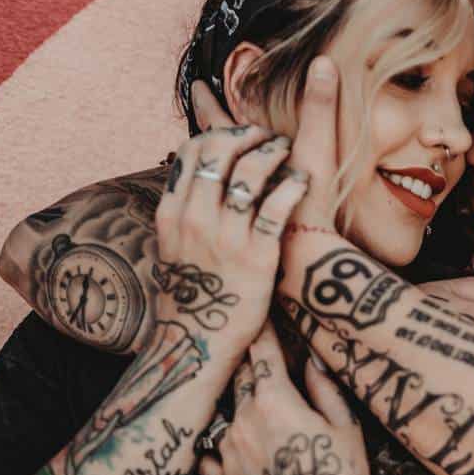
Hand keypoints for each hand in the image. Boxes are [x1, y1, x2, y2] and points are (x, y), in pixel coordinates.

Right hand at [153, 125, 308, 356]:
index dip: (220, 134)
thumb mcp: (173, 245)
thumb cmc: (192, 291)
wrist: (198, 341)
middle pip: (220, 152)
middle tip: (268, 138)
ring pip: (249, 172)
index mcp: (172, 213)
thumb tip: (195, 174)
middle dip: (248, 136)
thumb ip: (184, 209)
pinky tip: (301, 181)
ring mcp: (225, 237)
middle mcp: (195, 219)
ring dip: (272, 153)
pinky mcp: (257, 256)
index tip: (241, 136)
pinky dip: (291, 185)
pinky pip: (276, 206)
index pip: (192, 151)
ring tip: (286, 152)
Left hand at [191, 59, 338, 234]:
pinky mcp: (237, 237)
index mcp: (241, 161)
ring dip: (205, 167)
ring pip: (205, 182)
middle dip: (205, 138)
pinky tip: (223, 203)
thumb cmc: (311, 207)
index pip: (217, 125)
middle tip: (200, 120)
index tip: (195, 87)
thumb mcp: (316, 152)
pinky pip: (219, 214)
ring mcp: (225, 212)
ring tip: (207, 158)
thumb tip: (323, 61)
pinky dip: (216, 202)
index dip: (207, 104)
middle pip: (205, 153)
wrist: (305, 263)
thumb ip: (319, 107)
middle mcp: (225, 186)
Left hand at [199, 321, 372, 474]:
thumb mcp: (345, 426)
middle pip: (239, 379)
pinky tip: (230, 448)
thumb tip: (309, 360)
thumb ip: (323, 388)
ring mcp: (227, 455)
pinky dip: (218, 448)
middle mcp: (243, 422)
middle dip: (247, 364)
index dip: (261, 331)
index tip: (259, 314)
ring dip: (235, 407)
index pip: (262, 353)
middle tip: (250, 352)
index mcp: (275, 402)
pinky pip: (210, 457)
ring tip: (243, 403)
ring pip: (224, 416)